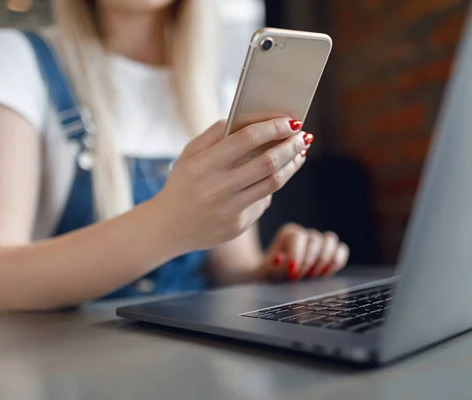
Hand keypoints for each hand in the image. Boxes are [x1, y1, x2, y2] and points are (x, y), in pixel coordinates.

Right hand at [153, 118, 311, 251]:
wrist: (168, 227)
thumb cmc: (182, 183)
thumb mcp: (189, 154)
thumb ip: (216, 133)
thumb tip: (251, 119)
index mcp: (202, 165)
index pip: (247, 139)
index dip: (273, 128)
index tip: (291, 121)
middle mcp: (217, 188)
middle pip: (267, 162)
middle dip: (291, 146)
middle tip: (304, 136)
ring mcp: (229, 210)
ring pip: (273, 183)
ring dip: (292, 165)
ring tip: (299, 153)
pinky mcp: (238, 226)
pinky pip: (263, 201)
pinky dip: (271, 186)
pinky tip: (275, 176)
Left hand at [259, 224, 349, 280]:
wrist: (276, 279)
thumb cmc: (271, 274)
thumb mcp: (268, 272)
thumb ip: (276, 267)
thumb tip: (283, 261)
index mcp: (288, 233)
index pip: (298, 237)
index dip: (296, 255)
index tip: (292, 272)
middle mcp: (305, 234)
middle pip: (315, 239)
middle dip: (309, 261)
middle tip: (299, 277)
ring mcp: (319, 242)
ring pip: (330, 239)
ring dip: (324, 260)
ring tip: (313, 276)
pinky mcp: (330, 252)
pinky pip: (341, 250)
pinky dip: (337, 261)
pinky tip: (325, 274)